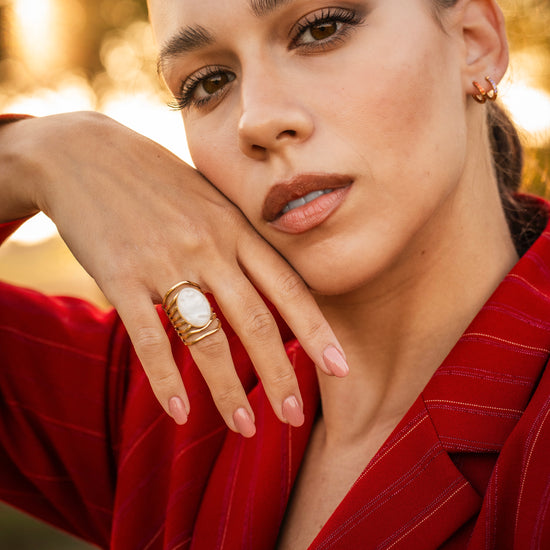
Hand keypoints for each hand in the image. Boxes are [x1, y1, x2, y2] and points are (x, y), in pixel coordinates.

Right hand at [1, 111, 348, 436]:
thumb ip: (238, 236)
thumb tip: (267, 280)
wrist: (84, 152)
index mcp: (235, 227)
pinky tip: (179, 413)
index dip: (316, 330)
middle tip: (294, 417)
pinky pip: (149, 337)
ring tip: (245, 428)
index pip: (287, 286)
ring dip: (228, 389)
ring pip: (207, 337)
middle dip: (278, 374)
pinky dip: (166, 379)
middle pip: (255, 321)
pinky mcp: (121, 275)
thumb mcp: (208, 198)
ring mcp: (165, 260)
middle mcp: (208, 245)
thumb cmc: (156, 180)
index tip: (340, 368)